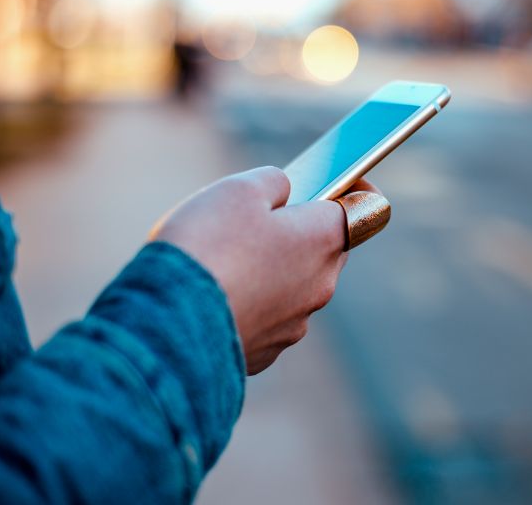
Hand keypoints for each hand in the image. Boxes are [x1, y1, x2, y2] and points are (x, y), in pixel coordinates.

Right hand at [150, 167, 379, 374]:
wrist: (164, 325)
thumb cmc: (206, 247)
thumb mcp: (238, 189)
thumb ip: (274, 182)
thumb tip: (286, 190)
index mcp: (323, 240)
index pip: (367, 210)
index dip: (358, 190)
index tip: (345, 179)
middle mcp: (320, 286)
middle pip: (327, 248)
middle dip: (304, 230)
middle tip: (265, 214)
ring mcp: (294, 324)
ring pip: (295, 285)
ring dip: (275, 268)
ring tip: (229, 254)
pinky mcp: (264, 352)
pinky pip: (266, 317)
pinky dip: (251, 303)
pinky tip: (217, 294)